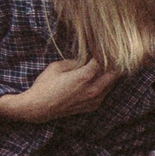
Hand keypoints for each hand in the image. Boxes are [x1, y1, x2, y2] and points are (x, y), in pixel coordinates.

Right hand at [0, 58, 117, 123]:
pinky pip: (106, 93)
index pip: (103, 61)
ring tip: (108, 65)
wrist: (39, 108)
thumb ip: (74, 61)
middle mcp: (93, 89)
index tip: (103, 47)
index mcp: (84, 77)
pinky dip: (107, 84)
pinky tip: (101, 78)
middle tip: (112, 55)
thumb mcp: (56, 67)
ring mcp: (94, 99)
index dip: (104, 53)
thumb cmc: (45, 86)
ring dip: (112, 74)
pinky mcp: (93, 106)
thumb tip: (85, 59)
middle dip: (115, 63)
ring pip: (112, 84)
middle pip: (115, 73)